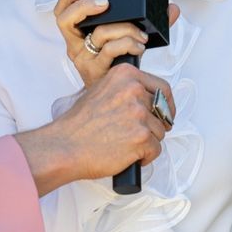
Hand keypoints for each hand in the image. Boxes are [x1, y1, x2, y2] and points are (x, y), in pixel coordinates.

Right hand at [15, 63, 175, 193]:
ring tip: (125, 145)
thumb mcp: (102, 89)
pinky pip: (155, 150)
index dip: (167, 104)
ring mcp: (139, 114)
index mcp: (126, 75)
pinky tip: (128, 156)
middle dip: (153, 125)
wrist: (64, 146)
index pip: (161, 87)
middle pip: (162, 111)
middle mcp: (134, 90)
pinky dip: (144, 157)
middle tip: (140, 134)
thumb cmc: (79, 123)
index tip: (166, 113)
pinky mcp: (141, 137)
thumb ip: (125, 88)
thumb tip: (146, 97)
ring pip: (160, 132)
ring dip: (147, 142)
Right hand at [54, 0, 179, 87]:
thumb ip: (149, 22)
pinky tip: (139, 46)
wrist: (116, 96)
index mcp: (78, 34)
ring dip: (125, 28)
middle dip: (85, 6)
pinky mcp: (95, 70)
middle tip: (105, 3)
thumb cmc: (119, 64)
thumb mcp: (128, 38)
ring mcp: (84, 59)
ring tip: (141, 33)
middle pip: (65, 20)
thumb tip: (172, 9)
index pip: (62, 11)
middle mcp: (75, 45)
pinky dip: (128, 43)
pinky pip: (111, 50)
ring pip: (99, 33)